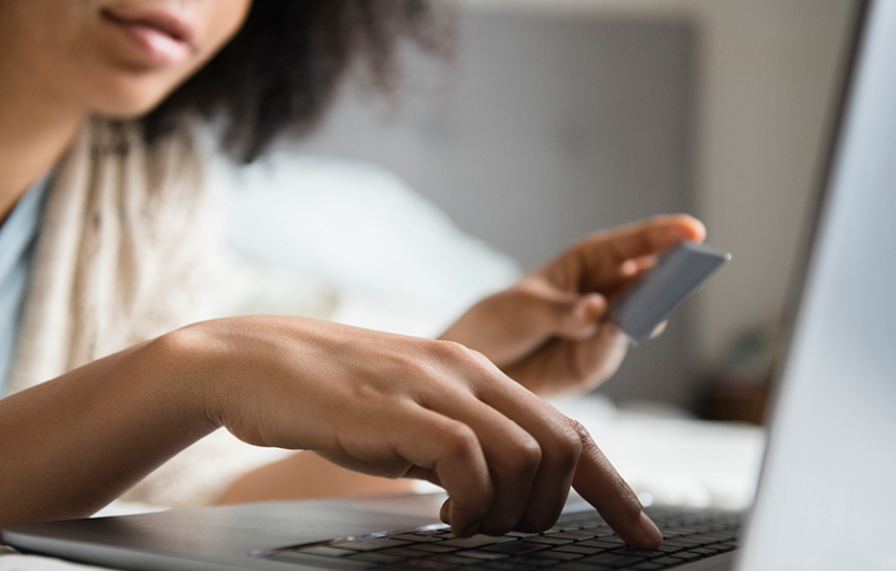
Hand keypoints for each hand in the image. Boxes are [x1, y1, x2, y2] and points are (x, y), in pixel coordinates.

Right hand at [168, 316, 662, 547]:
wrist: (253, 362)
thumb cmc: (333, 397)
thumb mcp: (415, 415)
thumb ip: (464, 440)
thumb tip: (507, 488)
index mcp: (479, 374)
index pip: (571, 431)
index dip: (614, 488)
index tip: (641, 533)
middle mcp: (469, 373)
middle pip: (565, 446)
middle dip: (560, 509)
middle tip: (513, 532)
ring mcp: (435, 387)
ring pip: (527, 456)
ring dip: (508, 511)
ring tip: (467, 522)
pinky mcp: (398, 409)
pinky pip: (470, 460)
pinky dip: (469, 502)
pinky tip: (441, 513)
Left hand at [440, 215, 705, 396]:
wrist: (479, 366)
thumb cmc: (499, 321)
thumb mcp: (523, 308)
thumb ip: (562, 311)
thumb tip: (599, 310)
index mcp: (586, 263)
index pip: (630, 246)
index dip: (663, 236)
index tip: (694, 231)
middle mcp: (603, 294)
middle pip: (646, 282)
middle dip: (669, 276)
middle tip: (690, 270)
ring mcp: (603, 330)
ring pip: (636, 319)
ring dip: (647, 312)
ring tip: (653, 307)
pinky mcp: (594, 363)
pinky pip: (610, 352)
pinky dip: (612, 344)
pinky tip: (612, 334)